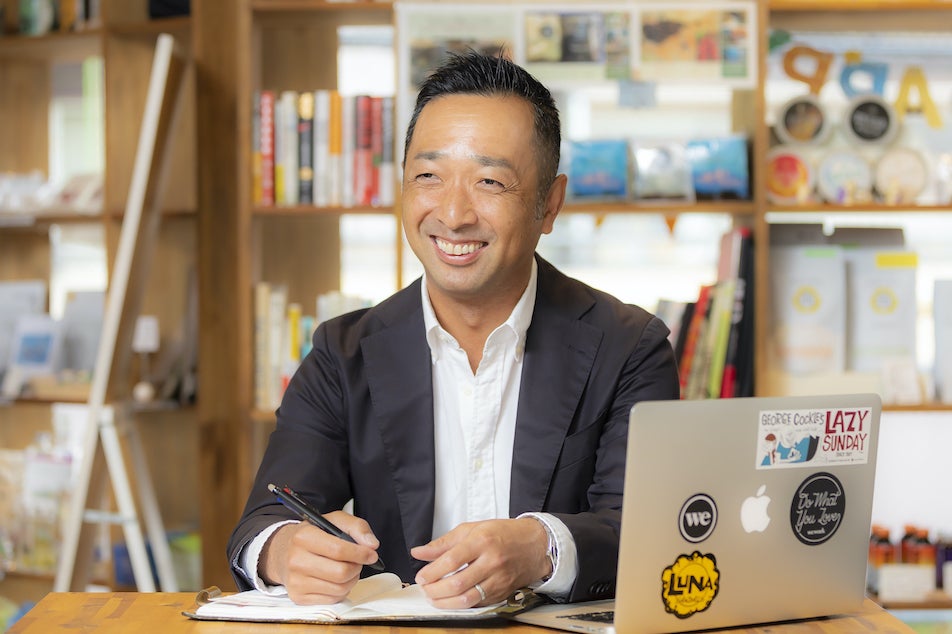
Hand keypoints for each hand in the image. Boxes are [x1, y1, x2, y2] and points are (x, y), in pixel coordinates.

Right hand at [259, 511, 380, 604]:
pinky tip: (336, 579)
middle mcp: (296, 560)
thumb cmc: (314, 535)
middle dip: (356, 567)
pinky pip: (332, 599)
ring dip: (351, 579)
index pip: (339, 550)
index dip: (360, 553)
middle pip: (341, 572)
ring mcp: (295, 581)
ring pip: (339, 589)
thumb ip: (357, 527)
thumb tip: (372, 545)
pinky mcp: (298, 597)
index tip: (371, 554)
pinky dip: (341, 590)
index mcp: (304, 536)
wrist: (283, 552)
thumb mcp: (334, 521)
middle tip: (358, 561)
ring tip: (347, 569)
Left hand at [410, 517, 549, 607]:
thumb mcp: (471, 529)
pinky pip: (478, 604)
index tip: (421, 576)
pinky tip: (450, 600)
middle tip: (425, 589)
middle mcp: (492, 561)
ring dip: (445, 602)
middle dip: (435, 590)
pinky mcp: (502, 593)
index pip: (452, 560)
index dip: (432, 571)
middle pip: (458, 583)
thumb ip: (443, 542)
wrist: (534, 544)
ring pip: (468, 599)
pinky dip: (460, 605)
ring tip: (434, 598)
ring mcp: (499, 579)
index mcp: (482, 541)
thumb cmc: (503, 533)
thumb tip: (419, 552)